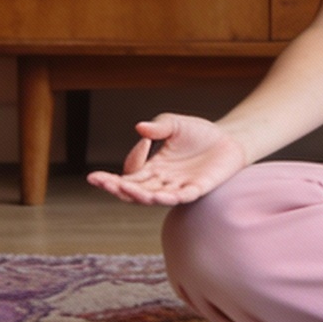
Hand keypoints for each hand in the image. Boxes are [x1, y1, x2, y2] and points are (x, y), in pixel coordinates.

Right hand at [85, 113, 245, 205]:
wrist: (229, 140)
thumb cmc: (199, 134)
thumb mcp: (175, 124)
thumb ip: (158, 128)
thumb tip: (139, 128)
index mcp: (153, 168)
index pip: (127, 177)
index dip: (110, 179)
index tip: (93, 176)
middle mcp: (163, 181)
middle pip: (135, 191)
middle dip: (117, 187)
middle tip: (101, 181)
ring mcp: (179, 187)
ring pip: (154, 197)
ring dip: (140, 194)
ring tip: (126, 188)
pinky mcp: (197, 189)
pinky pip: (181, 196)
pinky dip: (169, 196)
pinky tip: (157, 195)